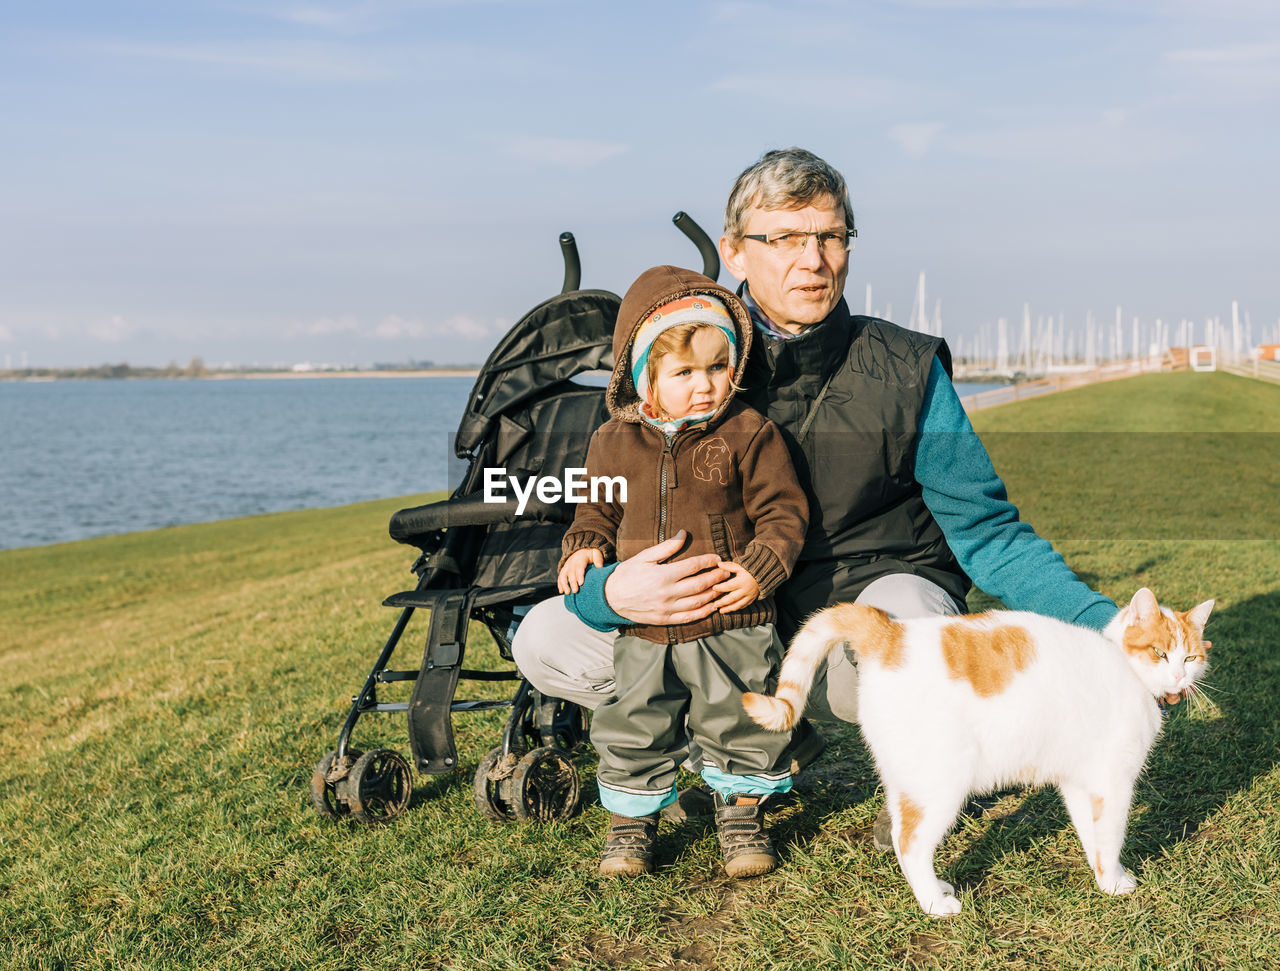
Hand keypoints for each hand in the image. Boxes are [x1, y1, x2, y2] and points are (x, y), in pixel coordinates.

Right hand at [558, 548, 602, 594]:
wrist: (582, 550)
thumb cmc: (591, 555)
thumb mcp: (596, 553)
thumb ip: (598, 559)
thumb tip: (600, 567)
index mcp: (580, 557)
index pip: (579, 566)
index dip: (579, 575)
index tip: (581, 583)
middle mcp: (572, 562)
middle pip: (571, 572)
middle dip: (572, 582)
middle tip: (575, 591)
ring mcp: (567, 566)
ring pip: (563, 575)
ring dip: (564, 584)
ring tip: (568, 593)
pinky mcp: (564, 570)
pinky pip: (560, 577)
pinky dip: (560, 584)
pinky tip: (561, 592)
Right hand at [602, 531, 728, 625]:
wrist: (610, 598)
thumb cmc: (627, 574)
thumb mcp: (644, 556)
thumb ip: (666, 547)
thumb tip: (684, 533)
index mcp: (662, 575)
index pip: (693, 566)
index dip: (708, 561)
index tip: (717, 558)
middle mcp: (667, 593)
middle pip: (700, 584)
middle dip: (716, 577)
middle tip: (726, 571)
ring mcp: (666, 608)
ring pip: (697, 602)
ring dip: (714, 594)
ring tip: (723, 587)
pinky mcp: (665, 619)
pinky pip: (689, 617)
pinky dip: (703, 613)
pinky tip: (712, 607)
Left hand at [710, 559, 760, 613]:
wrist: (765, 575)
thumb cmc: (751, 570)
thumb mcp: (740, 566)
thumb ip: (729, 566)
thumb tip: (718, 564)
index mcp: (742, 581)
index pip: (729, 586)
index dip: (720, 588)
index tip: (713, 588)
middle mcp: (745, 590)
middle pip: (732, 598)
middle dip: (722, 602)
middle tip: (714, 605)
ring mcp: (749, 596)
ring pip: (737, 605)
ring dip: (728, 609)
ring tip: (720, 611)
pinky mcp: (752, 599)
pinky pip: (743, 606)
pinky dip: (736, 608)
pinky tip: (729, 609)